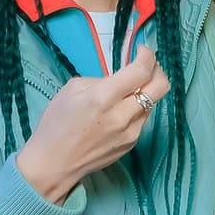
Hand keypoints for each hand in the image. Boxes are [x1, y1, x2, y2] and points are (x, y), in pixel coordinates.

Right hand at [14, 50, 169, 204]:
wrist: (53, 163)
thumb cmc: (56, 123)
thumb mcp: (72, 90)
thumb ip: (102, 80)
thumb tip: (122, 78)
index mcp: (103, 97)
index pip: (141, 71)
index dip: (148, 56)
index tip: (142, 51)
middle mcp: (122, 115)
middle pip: (160, 87)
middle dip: (158, 70)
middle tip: (146, 66)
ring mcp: (130, 132)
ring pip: (153, 103)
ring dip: (146, 91)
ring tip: (128, 90)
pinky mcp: (132, 144)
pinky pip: (142, 119)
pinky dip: (136, 108)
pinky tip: (120, 111)